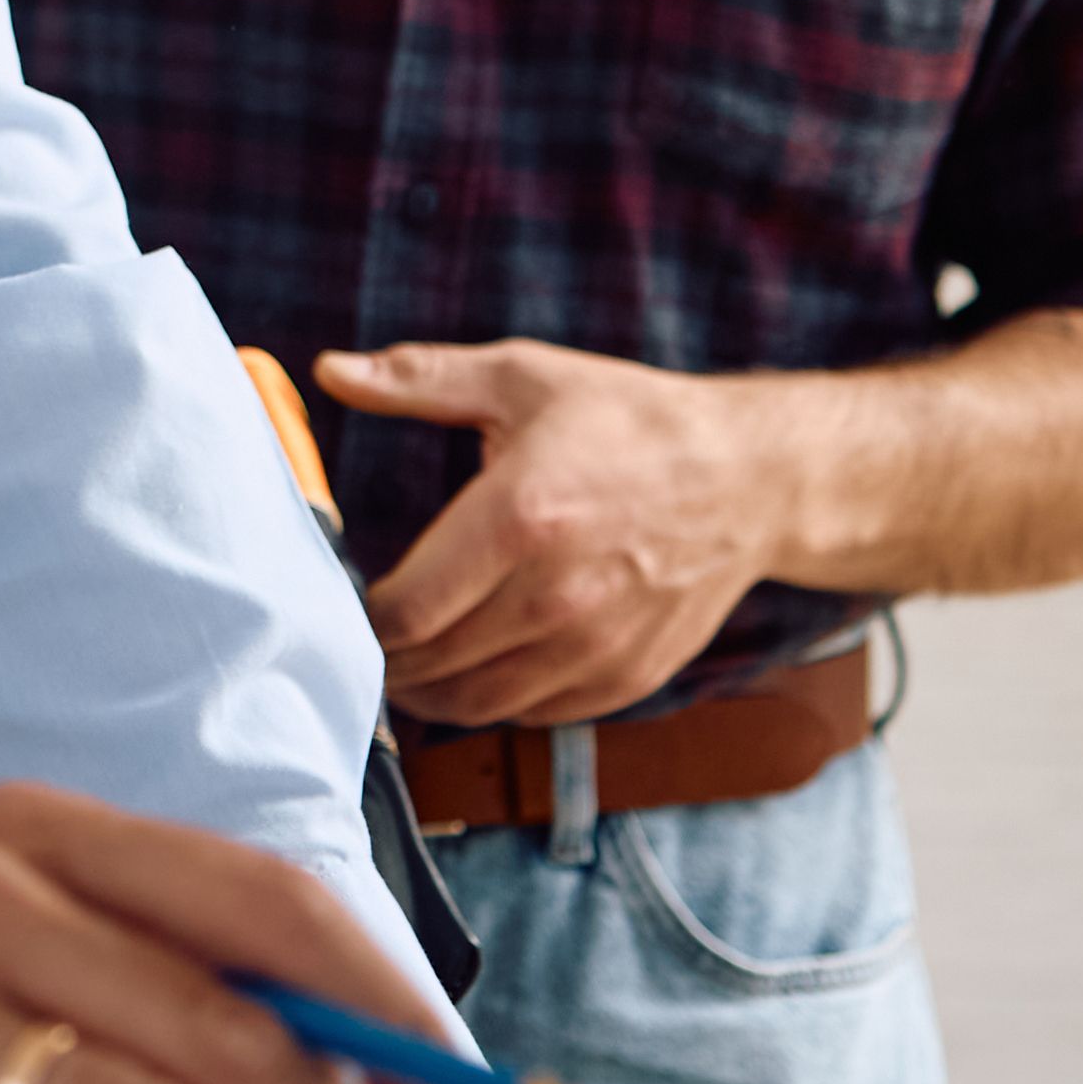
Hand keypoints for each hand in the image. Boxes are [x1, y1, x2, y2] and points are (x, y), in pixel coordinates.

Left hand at [325, 337, 784, 727]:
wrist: (751, 477)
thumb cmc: (629, 421)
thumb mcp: (522, 377)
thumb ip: (419, 380)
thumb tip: (332, 370)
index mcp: (519, 518)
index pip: (405, 611)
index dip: (361, 619)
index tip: (349, 601)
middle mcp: (557, 595)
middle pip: (433, 667)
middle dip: (387, 660)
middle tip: (366, 640)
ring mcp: (596, 646)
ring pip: (479, 704)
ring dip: (431, 694)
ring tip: (409, 666)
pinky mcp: (627, 676)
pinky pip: (535, 713)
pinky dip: (494, 701)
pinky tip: (477, 668)